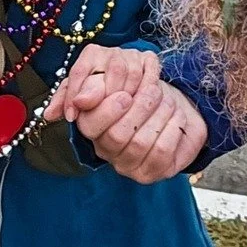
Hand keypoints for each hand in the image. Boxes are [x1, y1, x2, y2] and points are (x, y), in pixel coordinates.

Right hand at [44, 44, 208, 184]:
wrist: (173, 103)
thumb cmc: (137, 86)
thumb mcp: (109, 75)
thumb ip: (87, 83)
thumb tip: (70, 105)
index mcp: (92, 127)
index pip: (90, 125)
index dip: (108, 110)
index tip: (125, 94)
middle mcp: (107, 150)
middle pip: (116, 137)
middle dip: (138, 109)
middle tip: (153, 90)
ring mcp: (129, 165)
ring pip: (141, 144)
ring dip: (157, 115)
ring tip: (167, 98)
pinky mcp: (153, 171)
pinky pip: (162, 153)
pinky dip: (171, 129)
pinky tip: (175, 115)